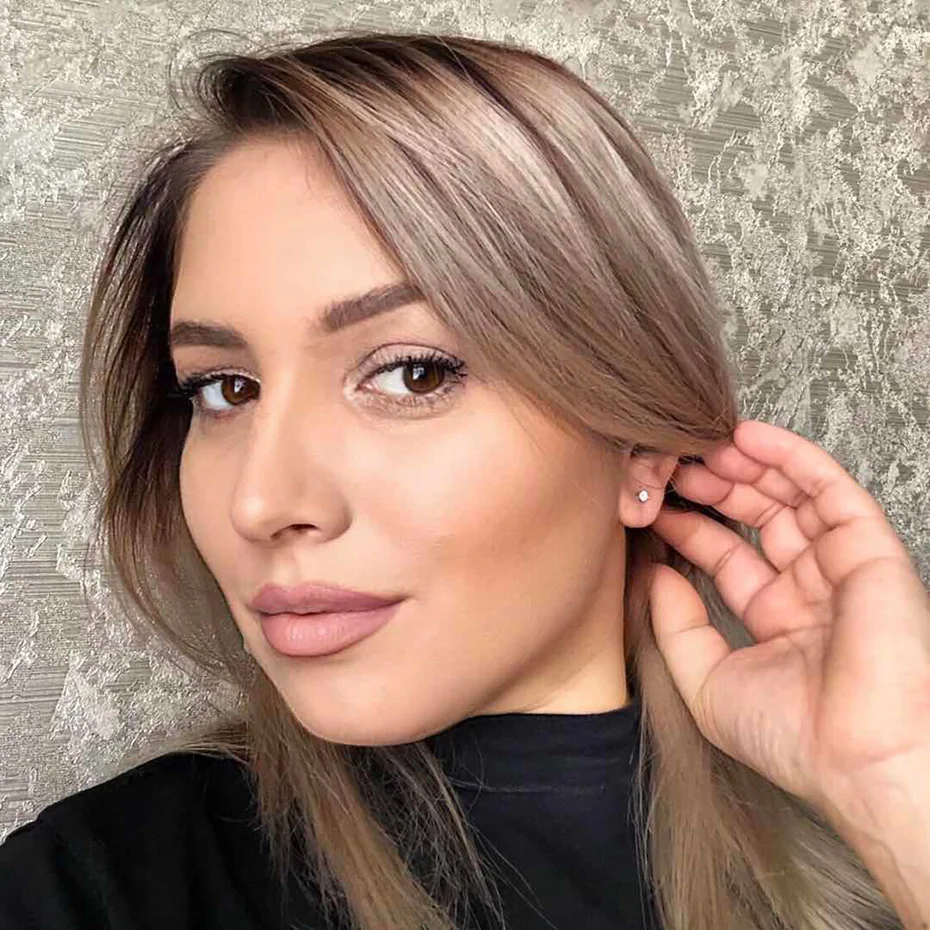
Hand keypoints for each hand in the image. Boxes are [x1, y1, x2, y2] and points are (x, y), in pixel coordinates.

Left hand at [647, 418, 929, 820]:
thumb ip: (678, 626)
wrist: (862, 760)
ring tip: (702, 442)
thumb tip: (654, 572)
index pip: (726, 556)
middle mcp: (809, 589)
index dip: (690, 526)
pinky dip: (792, 458)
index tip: (652, 501)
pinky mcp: (871, 550)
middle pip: (758, 519)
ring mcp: (841, 567)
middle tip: (674, 463)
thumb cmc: (790, 737)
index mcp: (775, 620)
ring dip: (748, 465)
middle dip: (715, 488)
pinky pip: (830, 491)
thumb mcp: (708, 683)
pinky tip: (749, 436)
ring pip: (792, 497)